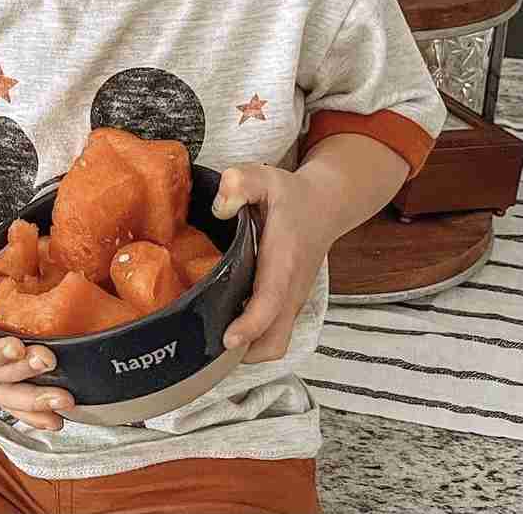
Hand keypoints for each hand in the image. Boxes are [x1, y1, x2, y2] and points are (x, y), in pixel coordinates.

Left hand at [211, 164, 332, 363]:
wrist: (325, 205)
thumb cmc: (290, 194)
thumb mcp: (264, 176)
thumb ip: (239, 183)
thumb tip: (220, 208)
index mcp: (284, 260)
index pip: (270, 302)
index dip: (250, 325)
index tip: (228, 339)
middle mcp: (292, 288)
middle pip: (274, 341)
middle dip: (243, 354)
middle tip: (204, 347)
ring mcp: (292, 300)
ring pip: (275, 343)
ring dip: (246, 350)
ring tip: (208, 341)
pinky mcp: (289, 303)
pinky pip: (273, 333)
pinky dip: (252, 339)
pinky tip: (223, 324)